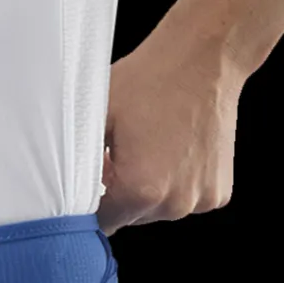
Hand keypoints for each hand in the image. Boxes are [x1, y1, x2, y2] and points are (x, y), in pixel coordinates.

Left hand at [98, 14, 249, 236]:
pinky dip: (177, 183)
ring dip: (150, 188)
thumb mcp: (97, 114)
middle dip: (121, 191)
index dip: (93, 199)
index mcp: (140, 190)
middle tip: (121, 149)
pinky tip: (174, 149)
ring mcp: (201, 199)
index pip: (103, 222)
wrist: (203, 59)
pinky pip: (186, 198)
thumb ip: (79, 159)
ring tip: (150, 144)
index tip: (95, 175)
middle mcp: (174, 203)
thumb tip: (64, 185)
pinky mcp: (219, 192)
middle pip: (131, 217)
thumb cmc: (149, 80)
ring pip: (159, 210)